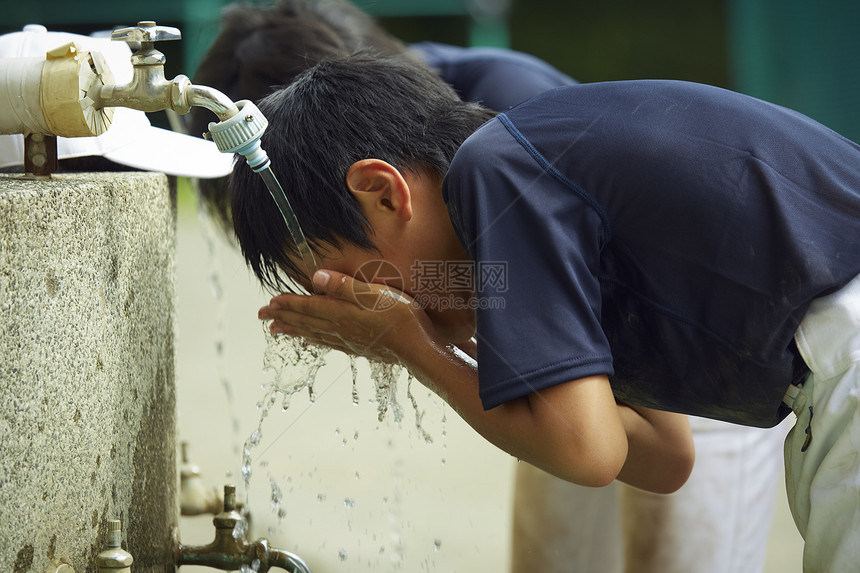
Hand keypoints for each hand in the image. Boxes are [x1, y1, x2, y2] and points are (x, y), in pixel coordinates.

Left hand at [258, 269, 435, 363]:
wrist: (418, 349)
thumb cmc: (401, 317)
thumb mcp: (374, 294)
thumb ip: (344, 286)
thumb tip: (315, 278)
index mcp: (341, 313)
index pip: (307, 306)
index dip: (288, 303)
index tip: (269, 302)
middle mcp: (339, 329)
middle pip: (305, 321)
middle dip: (282, 317)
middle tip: (261, 317)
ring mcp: (348, 341)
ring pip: (312, 333)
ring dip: (293, 329)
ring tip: (276, 329)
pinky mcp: (358, 348)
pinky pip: (327, 343)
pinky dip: (314, 340)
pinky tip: (310, 341)